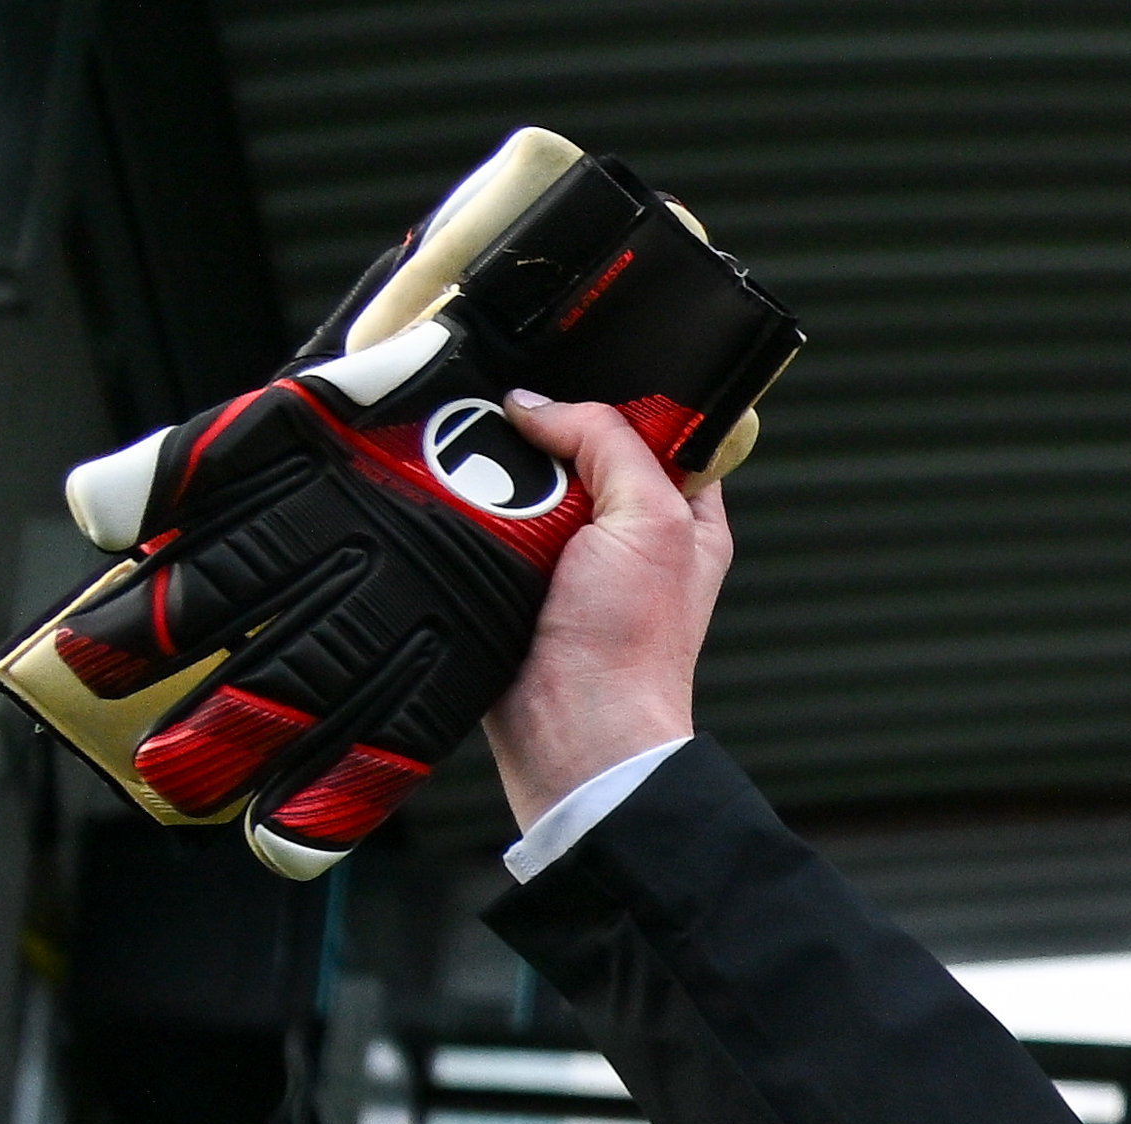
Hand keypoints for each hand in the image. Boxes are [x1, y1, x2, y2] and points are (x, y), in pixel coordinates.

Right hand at [484, 391, 733, 820]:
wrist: (572, 733)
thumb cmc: (633, 648)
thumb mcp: (652, 523)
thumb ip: (610, 444)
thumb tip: (537, 405)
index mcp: (681, 515)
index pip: (648, 427)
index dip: (608, 400)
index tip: (564, 383)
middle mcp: (625, 531)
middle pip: (569, 444)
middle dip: (536, 435)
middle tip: (509, 433)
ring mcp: (563, 554)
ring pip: (515, 476)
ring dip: (490, 470)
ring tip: (474, 470)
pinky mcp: (508, 574)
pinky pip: (475, 517)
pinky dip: (461, 506)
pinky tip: (449, 497)